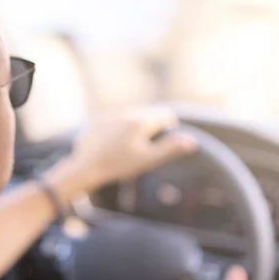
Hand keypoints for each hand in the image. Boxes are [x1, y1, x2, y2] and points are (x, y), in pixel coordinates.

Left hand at [69, 106, 195, 189]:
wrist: (85, 167)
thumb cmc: (119, 164)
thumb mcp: (148, 159)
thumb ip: (170, 148)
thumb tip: (192, 141)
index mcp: (141, 120)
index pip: (166, 116)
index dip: (169, 130)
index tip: (163, 144)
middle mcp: (126, 112)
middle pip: (149, 113)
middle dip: (152, 127)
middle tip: (146, 147)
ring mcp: (110, 114)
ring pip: (131, 115)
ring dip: (135, 126)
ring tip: (129, 147)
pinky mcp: (96, 119)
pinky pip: (114, 119)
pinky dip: (117, 128)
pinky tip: (112, 144)